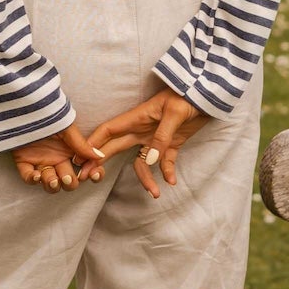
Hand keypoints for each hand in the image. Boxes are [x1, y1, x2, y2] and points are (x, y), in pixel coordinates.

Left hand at [12, 121, 105, 191]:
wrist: (26, 106)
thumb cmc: (49, 113)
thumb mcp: (67, 128)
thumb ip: (82, 144)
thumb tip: (100, 156)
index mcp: (70, 152)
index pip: (83, 169)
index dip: (88, 175)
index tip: (90, 176)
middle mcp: (57, 159)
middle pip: (67, 182)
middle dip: (68, 183)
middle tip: (66, 178)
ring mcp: (40, 162)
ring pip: (49, 183)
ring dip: (52, 185)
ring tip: (52, 179)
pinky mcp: (24, 162)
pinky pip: (28, 177)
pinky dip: (33, 180)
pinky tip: (36, 175)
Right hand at [83, 87, 210, 198]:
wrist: (208, 95)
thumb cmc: (188, 95)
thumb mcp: (175, 113)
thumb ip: (161, 137)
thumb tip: (149, 161)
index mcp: (137, 118)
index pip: (108, 131)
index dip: (93, 143)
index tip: (80, 158)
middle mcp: (141, 129)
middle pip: (115, 148)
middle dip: (100, 163)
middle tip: (87, 179)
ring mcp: (155, 138)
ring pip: (142, 162)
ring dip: (145, 178)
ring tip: (154, 193)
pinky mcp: (171, 144)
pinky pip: (164, 162)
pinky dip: (167, 172)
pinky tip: (172, 182)